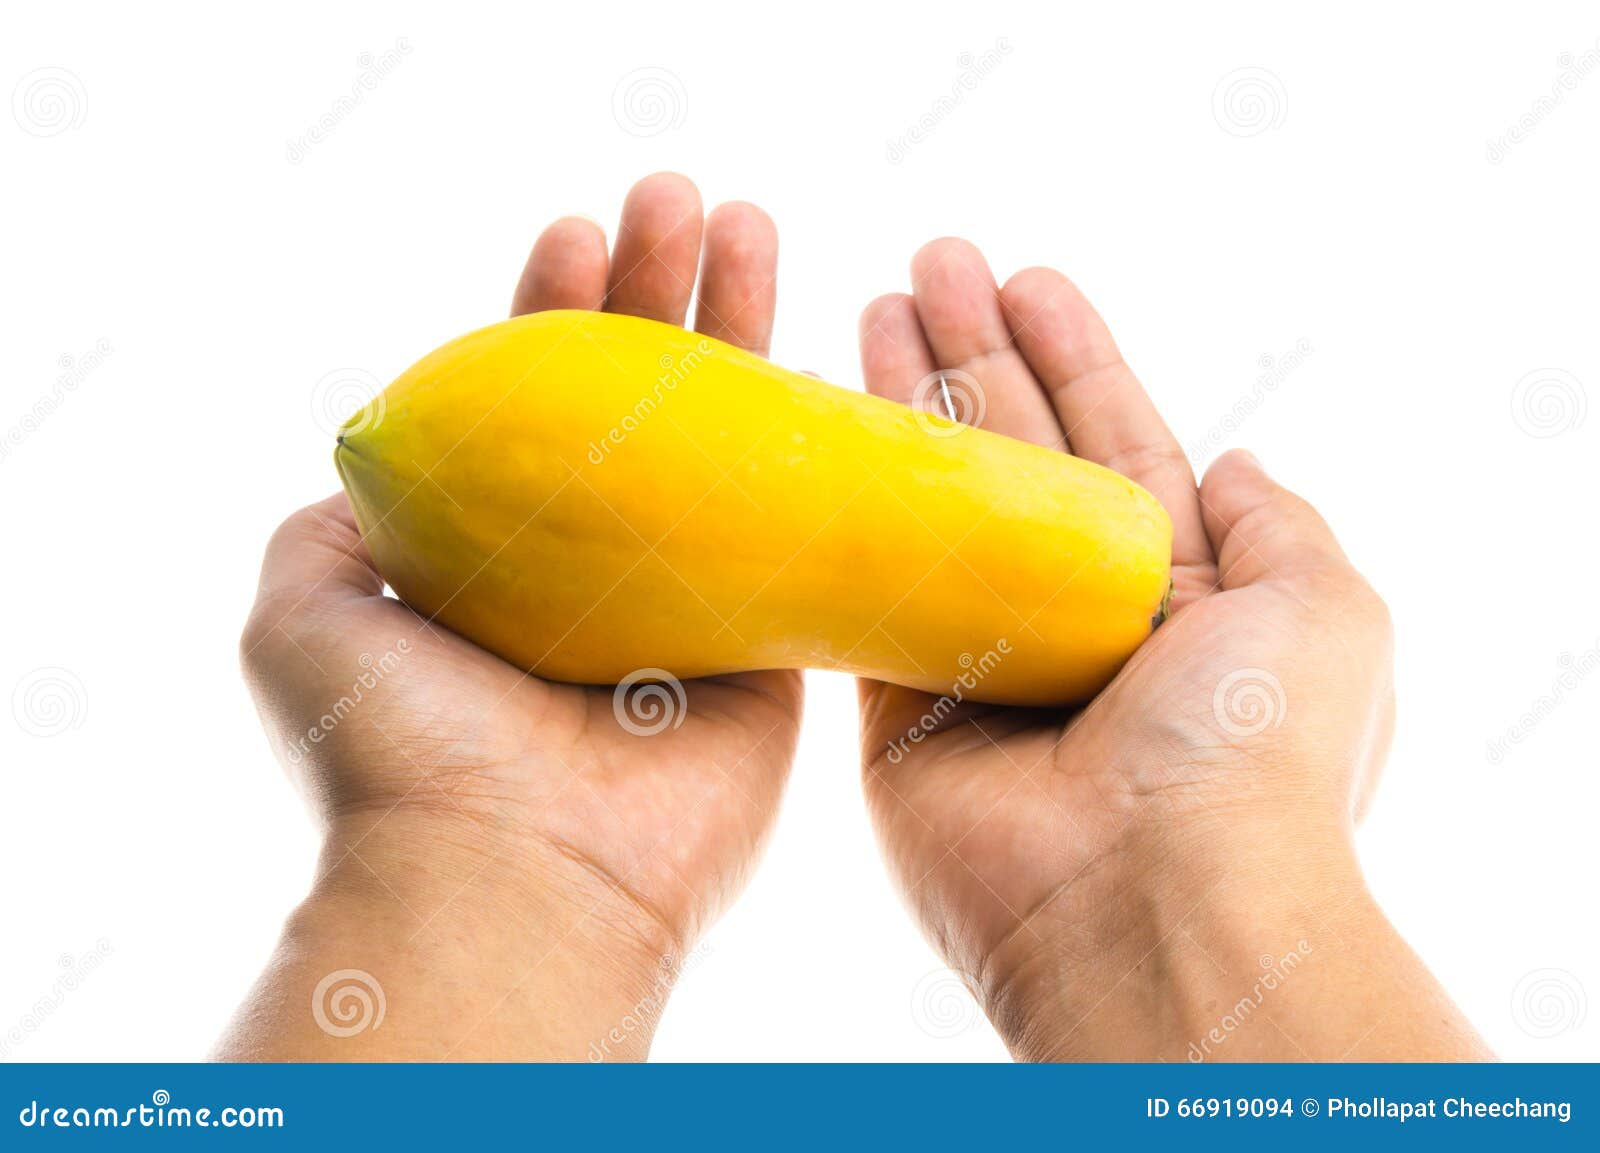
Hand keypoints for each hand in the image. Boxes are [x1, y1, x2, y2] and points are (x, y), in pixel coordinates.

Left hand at [220, 174, 799, 1060]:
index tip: (572, 234)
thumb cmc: (400, 749)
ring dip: (736, 323)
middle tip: (673, 200)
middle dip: (651, 288)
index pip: (532, 398)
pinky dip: (818, 438)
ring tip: (744, 220)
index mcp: (496, 548)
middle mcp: (593, 563)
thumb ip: (330, 522)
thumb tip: (379, 459)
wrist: (516, 873)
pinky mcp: (765, 640)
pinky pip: (800, 523)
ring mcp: (686, 596)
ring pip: (724, 436)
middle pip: (636, 395)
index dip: (550, 308)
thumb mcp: (303, 608)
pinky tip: (830, 351)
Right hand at [856, 240, 1486, 1060]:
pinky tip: (822, 427)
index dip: (1073, 354)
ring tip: (876, 300)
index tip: (1025, 276)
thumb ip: (1278, 524)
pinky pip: (865, 592)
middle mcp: (1077, 616)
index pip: (1114, 440)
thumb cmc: (1251, 752)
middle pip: (1013, 455)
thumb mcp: (1325, 606)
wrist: (1147, 902)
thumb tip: (1236, 461)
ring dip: (906, 403)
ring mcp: (985, 659)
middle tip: (929, 264)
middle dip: (976, 356)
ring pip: (933, 505)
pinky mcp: (902, 709)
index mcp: (1178, 590)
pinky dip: (845, 513)